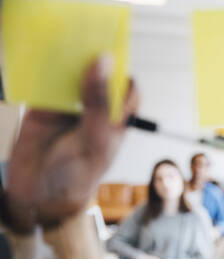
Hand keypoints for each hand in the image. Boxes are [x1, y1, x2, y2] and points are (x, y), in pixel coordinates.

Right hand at [4, 56, 138, 232]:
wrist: (39, 197)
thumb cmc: (78, 176)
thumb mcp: (95, 140)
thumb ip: (97, 102)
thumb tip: (103, 62)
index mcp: (115, 119)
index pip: (126, 87)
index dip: (122, 70)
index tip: (113, 53)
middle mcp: (94, 110)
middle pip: (98, 76)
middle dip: (93, 59)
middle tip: (86, 39)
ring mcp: (69, 108)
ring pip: (72, 76)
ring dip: (67, 61)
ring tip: (65, 43)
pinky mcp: (44, 108)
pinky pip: (45, 83)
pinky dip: (43, 70)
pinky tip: (43, 61)